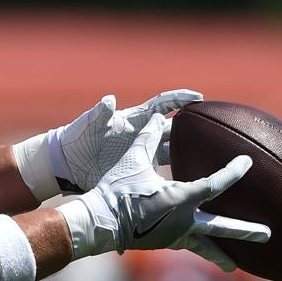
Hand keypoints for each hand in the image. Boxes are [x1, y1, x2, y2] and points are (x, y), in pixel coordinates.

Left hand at [13, 89, 202, 198]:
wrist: (64, 165)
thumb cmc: (75, 140)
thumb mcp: (87, 126)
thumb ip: (99, 113)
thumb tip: (109, 100)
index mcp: (132, 120)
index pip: (162, 106)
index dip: (180, 99)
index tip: (200, 97)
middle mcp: (140, 135)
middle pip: (174, 129)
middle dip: (195, 128)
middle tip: (217, 129)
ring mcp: (140, 153)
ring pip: (172, 151)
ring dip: (190, 154)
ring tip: (212, 159)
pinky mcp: (136, 169)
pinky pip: (161, 170)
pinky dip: (175, 175)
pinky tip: (191, 184)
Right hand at [57, 113, 269, 270]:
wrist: (98, 222)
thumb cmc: (115, 189)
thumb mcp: (133, 159)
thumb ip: (148, 137)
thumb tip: (159, 117)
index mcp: (180, 197)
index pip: (216, 184)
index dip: (234, 172)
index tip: (247, 164)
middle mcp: (182, 220)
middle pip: (220, 227)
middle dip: (245, 231)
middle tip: (267, 234)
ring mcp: (173, 235)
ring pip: (204, 246)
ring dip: (222, 254)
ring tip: (236, 265)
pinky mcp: (162, 243)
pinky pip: (186, 245)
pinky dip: (197, 248)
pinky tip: (203, 252)